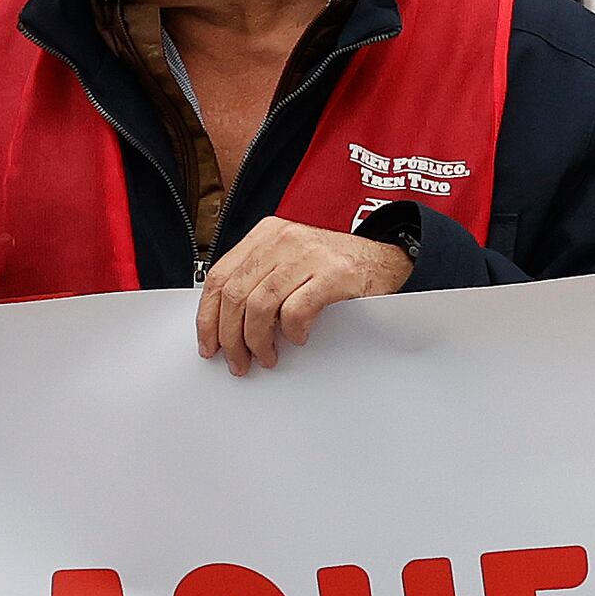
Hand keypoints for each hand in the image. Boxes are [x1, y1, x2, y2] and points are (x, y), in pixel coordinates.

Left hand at [194, 217, 412, 375]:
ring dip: (257, 341)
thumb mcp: (288, 261)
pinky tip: (297, 338)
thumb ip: (259, 279)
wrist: (386, 259)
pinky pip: (295, 310)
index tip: (208, 343)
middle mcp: (283, 239)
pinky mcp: (332, 274)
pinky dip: (291, 331)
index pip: (220, 277)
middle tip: (237, 361)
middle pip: (236, 294)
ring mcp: (308, 254)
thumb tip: (224, 323)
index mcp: (266, 234)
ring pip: (259, 305)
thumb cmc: (335, 266)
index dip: (208, 316)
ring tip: (266, 357)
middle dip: (230, 337)